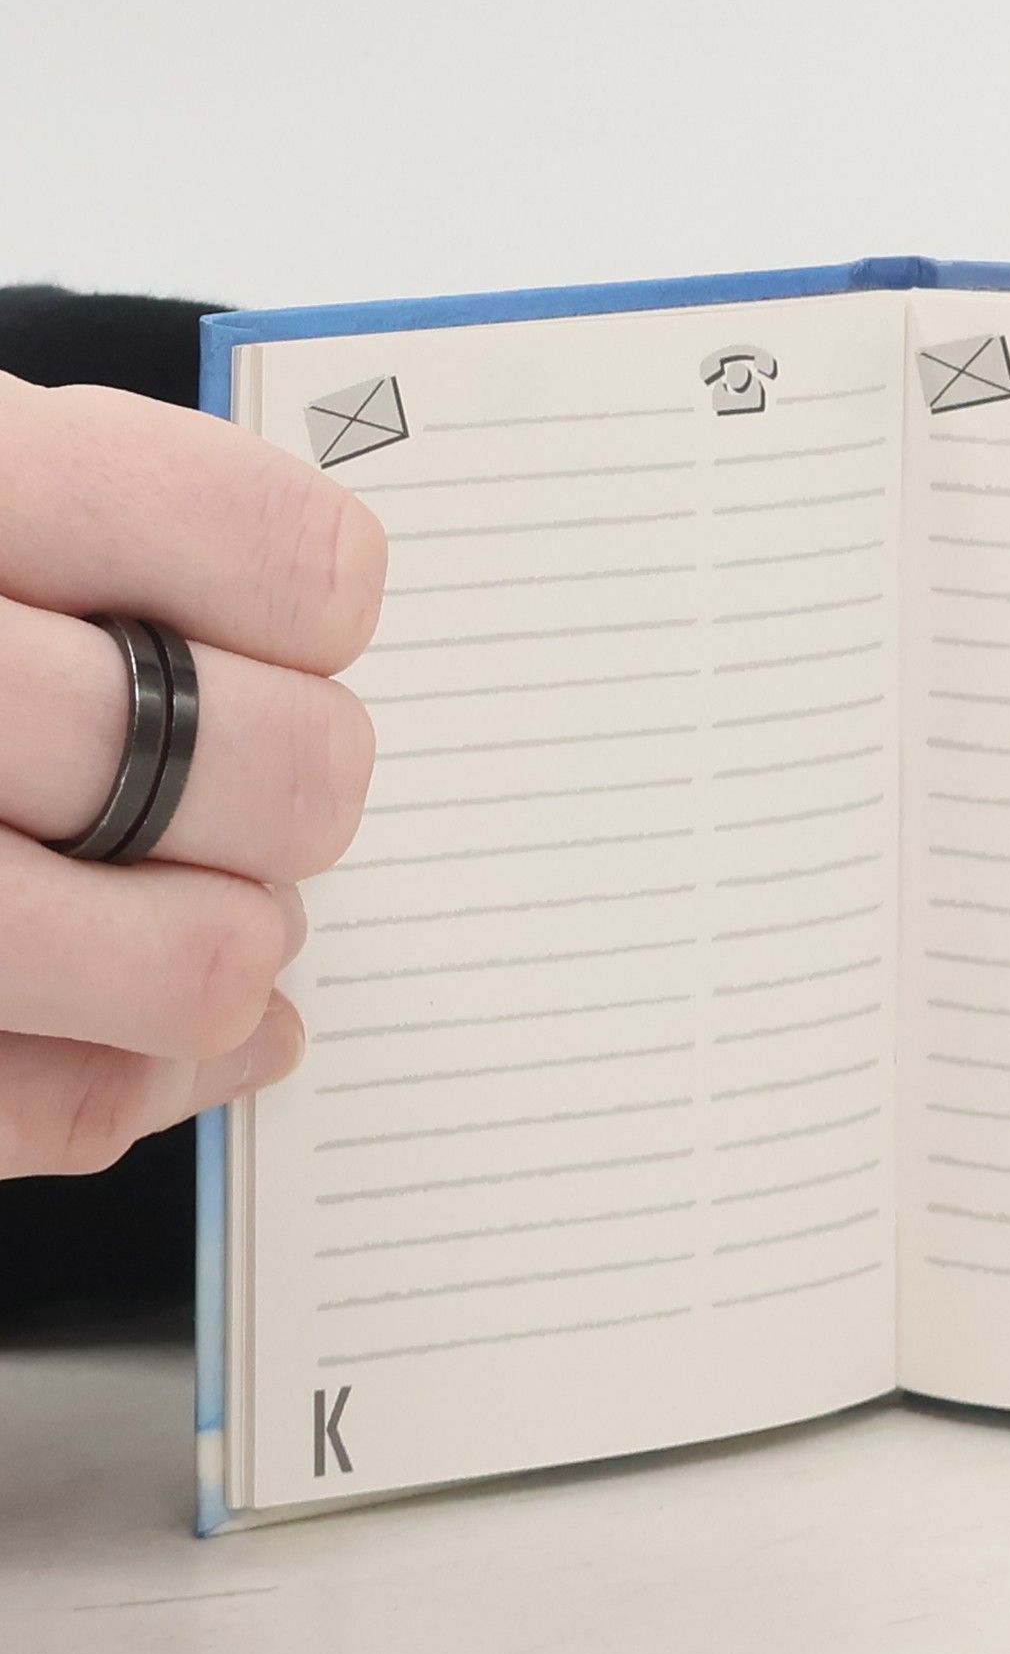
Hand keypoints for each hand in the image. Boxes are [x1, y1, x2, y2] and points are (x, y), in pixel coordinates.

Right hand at [0, 371, 385, 1177]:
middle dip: (297, 798)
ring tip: (152, 918)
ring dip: (220, 958)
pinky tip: (83, 1042)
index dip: (310, 605)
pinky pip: (51, 1110)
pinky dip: (104, 1089)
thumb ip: (106, 543)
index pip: (287, 565)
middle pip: (287, 774)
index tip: (277, 622)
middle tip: (231, 791)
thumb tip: (313, 626)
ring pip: (200, 964)